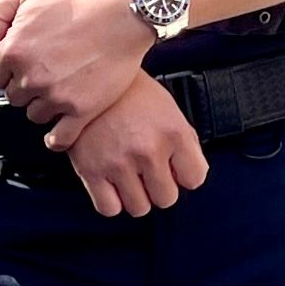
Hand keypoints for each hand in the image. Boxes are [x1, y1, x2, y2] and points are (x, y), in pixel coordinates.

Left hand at [0, 0, 152, 124]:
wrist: (127, 9)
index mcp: (14, 49)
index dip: (9, 68)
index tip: (23, 63)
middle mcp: (32, 76)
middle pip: (15, 96)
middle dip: (27, 85)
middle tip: (47, 70)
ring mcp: (57, 96)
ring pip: (36, 115)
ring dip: (44, 105)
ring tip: (61, 88)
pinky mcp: (82, 109)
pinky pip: (60, 138)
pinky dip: (57, 138)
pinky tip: (60, 130)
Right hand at [49, 73, 210, 217]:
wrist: (89, 77)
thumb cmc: (128, 91)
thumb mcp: (168, 107)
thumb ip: (183, 141)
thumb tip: (188, 171)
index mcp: (173, 132)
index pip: (195, 179)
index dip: (184, 174)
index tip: (175, 169)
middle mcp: (148, 150)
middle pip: (166, 198)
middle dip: (159, 187)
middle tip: (149, 172)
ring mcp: (119, 162)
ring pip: (139, 208)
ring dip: (136, 196)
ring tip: (129, 175)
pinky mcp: (91, 170)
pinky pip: (109, 209)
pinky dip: (111, 201)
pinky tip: (112, 183)